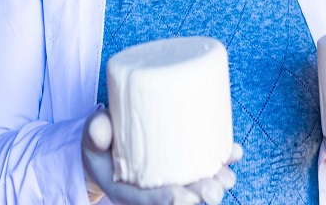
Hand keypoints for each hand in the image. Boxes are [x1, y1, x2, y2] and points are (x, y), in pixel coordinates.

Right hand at [81, 109, 241, 204]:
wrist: (107, 145)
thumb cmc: (100, 144)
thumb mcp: (91, 138)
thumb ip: (95, 132)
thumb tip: (100, 127)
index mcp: (128, 190)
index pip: (147, 201)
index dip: (165, 201)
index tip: (181, 197)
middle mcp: (153, 189)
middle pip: (179, 198)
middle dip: (199, 195)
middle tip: (214, 189)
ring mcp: (170, 177)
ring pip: (196, 185)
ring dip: (216, 182)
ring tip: (228, 176)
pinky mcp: (182, 163)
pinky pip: (204, 164)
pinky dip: (221, 159)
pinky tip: (235, 152)